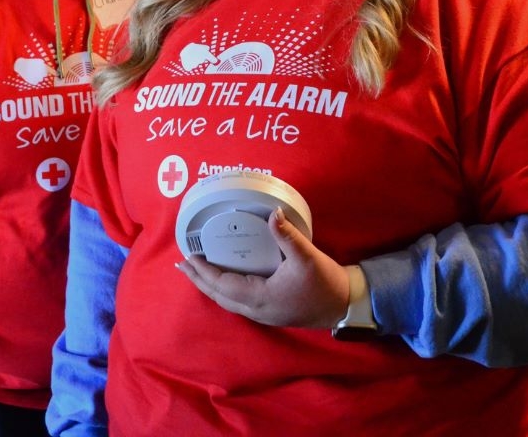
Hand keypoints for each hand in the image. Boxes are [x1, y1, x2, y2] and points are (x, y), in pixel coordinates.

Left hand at [176, 207, 350, 328]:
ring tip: (195, 271)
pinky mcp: (269, 311)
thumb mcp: (307, 257)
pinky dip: (223, 290)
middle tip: (182, 264)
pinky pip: (237, 302)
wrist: (345, 305)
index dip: (204, 272)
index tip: (189, 258)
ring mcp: (263, 314)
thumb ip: (287, 235)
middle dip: (199, 280)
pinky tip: (223, 280)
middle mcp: (257, 310)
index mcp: (260, 297)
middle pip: (219, 296)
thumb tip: (273, 213)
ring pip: (227, 301)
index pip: (223, 285)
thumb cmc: (325, 282)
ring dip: (209, 286)